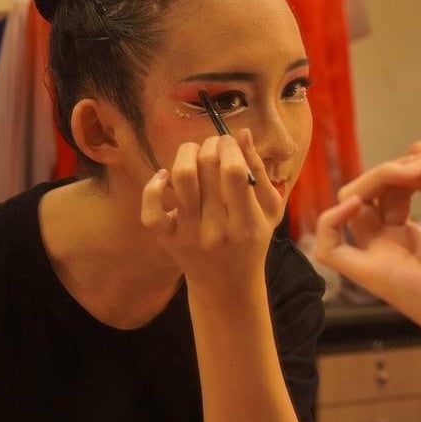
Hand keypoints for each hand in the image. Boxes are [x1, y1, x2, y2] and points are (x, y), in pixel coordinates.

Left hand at [140, 129, 280, 286]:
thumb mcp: (269, 211)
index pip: (234, 171)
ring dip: (186, 153)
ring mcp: (189, 235)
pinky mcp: (167, 239)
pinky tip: (164, 176)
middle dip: (212, 144)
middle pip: (208, 167)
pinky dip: (153, 186)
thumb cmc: (252, 243)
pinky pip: (151, 210)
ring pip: (181, 178)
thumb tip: (242, 135)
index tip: (231, 142)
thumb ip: (259, 172)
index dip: (230, 147)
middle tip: (215, 144)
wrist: (227, 286)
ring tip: (195, 152)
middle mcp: (217, 229)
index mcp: (246, 223)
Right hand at [315, 144, 420, 359]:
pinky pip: (329, 248)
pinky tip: (358, 202)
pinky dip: (332, 220)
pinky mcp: (371, 273)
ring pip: (352, 201)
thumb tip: (417, 150)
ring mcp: (377, 257)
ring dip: (383, 175)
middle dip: (405, 167)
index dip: (420, 167)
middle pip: (373, 188)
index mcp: (408, 236)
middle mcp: (388, 244)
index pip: (395, 186)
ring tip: (420, 174)